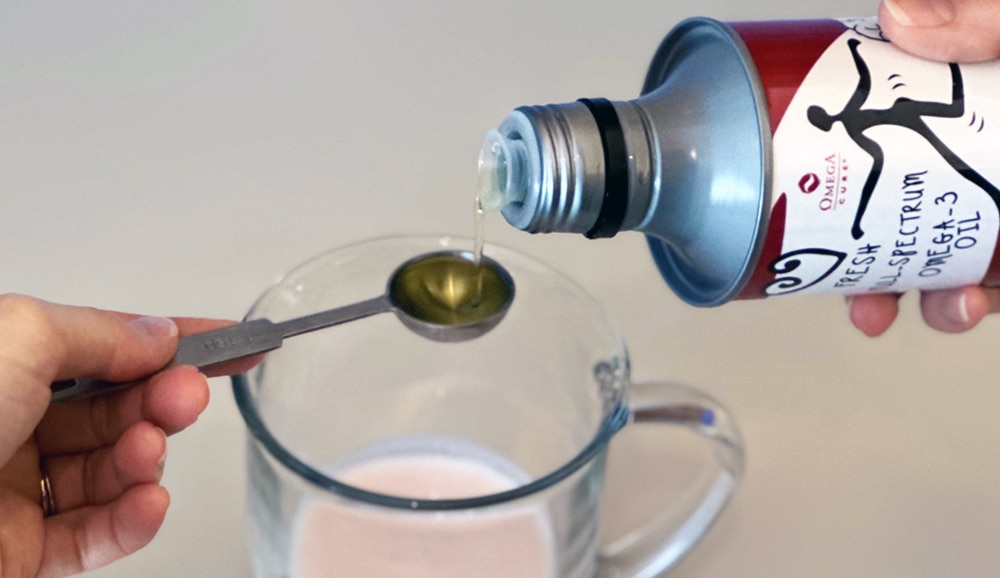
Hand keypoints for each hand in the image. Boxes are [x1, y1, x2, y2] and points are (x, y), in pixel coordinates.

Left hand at [0, 295, 254, 576]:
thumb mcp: (17, 337)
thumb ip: (101, 332)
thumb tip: (157, 334)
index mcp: (0, 365)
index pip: (105, 343)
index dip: (174, 338)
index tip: (231, 340)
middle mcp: (5, 424)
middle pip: (114, 407)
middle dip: (162, 399)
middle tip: (189, 396)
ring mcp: (11, 490)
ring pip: (109, 470)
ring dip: (144, 459)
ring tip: (148, 452)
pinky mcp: (18, 552)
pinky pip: (93, 534)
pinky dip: (132, 518)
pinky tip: (149, 500)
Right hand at [848, 0, 999, 335]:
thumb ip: (992, 17)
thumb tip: (900, 16)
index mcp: (990, 95)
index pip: (901, 121)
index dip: (849, 159)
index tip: (817, 190)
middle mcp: (998, 151)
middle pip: (916, 205)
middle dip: (877, 262)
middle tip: (860, 292)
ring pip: (959, 253)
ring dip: (931, 294)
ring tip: (936, 307)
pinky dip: (982, 299)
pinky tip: (975, 304)